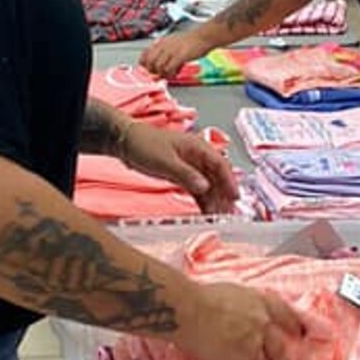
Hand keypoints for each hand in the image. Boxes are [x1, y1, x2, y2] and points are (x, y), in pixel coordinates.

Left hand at [120, 124, 237, 213]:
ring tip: (218, 217)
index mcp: (197, 147)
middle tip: (227, 213)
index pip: (220, 164)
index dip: (229, 181)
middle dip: (224, 194)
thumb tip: (205, 187)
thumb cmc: (144, 145)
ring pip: (208, 184)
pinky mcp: (182, 174)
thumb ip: (186, 174)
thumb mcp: (165, 161)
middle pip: (217, 176)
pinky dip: (202, 200)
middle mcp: (198, 156)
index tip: (234, 197)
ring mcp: (191, 166)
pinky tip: (205, 212)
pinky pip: (197, 189)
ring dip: (214, 200)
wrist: (125, 142)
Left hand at [140, 27, 211, 78]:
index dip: (145, 64)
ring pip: (158, 67)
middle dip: (153, 71)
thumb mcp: (175, 43)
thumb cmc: (192, 41)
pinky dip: (170, 74)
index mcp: (162, 42)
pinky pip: (169, 69)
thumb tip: (163, 65)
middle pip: (149, 62)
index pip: (145, 54)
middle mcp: (164, 45)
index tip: (150, 70)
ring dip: (163, 73)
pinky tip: (175, 73)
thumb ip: (167, 52)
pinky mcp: (179, 56)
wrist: (204, 36)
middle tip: (160, 74)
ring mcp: (171, 50)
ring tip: (170, 74)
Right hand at [178, 281, 306, 359]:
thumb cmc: (198, 297)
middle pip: (278, 346)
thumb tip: (236, 315)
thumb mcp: (228, 292)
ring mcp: (254, 344)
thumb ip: (240, 306)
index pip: (284, 314)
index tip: (299, 333)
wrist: (188, 310)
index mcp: (260, 301)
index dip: (293, 325)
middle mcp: (263, 323)